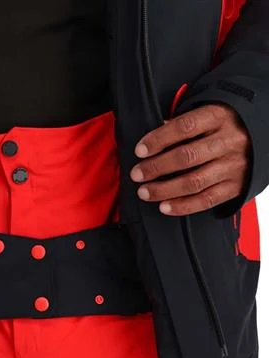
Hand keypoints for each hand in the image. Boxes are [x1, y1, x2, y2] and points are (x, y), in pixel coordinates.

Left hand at [130, 104, 250, 214]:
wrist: (262, 137)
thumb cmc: (223, 127)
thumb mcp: (206, 116)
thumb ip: (181, 126)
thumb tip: (153, 140)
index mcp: (218, 117)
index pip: (184, 127)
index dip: (158, 139)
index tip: (139, 151)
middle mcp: (228, 141)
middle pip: (186, 157)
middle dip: (156, 168)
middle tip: (137, 174)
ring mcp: (233, 165)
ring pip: (194, 181)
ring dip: (164, 190)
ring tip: (145, 192)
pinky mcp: (236, 186)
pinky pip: (206, 200)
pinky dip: (183, 206)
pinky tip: (164, 206)